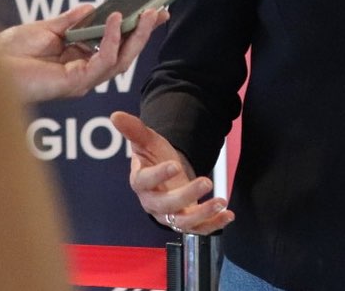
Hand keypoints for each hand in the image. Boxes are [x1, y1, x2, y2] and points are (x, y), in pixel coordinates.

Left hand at [0, 5, 166, 102]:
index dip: (137, 29)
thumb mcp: (45, 28)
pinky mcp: (74, 83)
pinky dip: (113, 39)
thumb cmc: (9, 52)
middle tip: (160, 11)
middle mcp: (84, 72)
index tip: (156, 10)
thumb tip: (92, 7)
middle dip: (145, 32)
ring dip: (137, 36)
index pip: (117, 43)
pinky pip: (103, 61)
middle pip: (125, 53)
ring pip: (121, 60)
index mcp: (79, 58)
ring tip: (146, 13)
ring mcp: (81, 79)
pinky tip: (116, 20)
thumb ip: (71, 20)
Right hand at [110, 111, 233, 234]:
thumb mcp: (147, 141)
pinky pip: (198, 228)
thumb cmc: (154, 158)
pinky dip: (213, 224)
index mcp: (141, 182)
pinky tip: (228, 214)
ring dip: (203, 214)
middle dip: (186, 195)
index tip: (175, 164)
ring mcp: (169, 215)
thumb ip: (134, 130)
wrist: (165, 176)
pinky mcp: (185, 221)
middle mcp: (153, 203)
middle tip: (207, 181)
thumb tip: (115, 115)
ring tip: (221, 200)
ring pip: (182, 222)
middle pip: (166, 206)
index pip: (145, 181)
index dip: (158, 174)